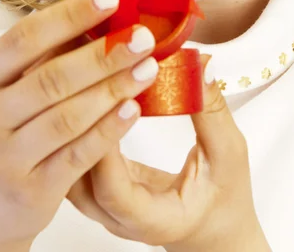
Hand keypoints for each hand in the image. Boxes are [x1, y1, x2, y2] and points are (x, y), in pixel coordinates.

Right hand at [0, 0, 157, 249]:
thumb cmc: (2, 127)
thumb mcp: (5, 88)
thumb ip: (44, 55)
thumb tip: (101, 13)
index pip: (25, 38)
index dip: (70, 15)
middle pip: (52, 78)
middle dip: (104, 54)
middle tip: (143, 36)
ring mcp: (5, 159)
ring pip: (69, 117)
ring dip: (115, 88)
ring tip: (149, 67)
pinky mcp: (32, 191)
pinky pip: (79, 155)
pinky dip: (110, 129)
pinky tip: (135, 108)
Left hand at [66, 57, 270, 251]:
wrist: (214, 229)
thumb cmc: (224, 199)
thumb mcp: (228, 156)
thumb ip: (213, 113)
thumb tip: (201, 65)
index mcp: (153, 219)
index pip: (112, 192)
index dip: (107, 147)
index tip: (117, 103)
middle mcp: (117, 217)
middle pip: (76, 180)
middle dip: (78, 127)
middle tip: (86, 77)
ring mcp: (101, 204)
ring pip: (65, 169)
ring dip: (69, 125)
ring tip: (77, 81)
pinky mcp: (97, 185)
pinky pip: (73, 158)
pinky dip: (72, 126)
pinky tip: (78, 92)